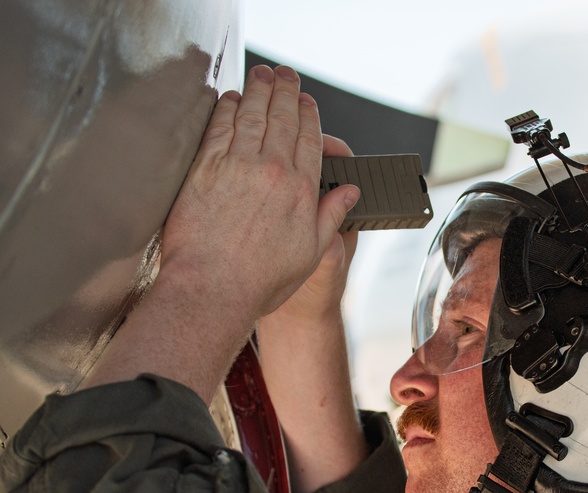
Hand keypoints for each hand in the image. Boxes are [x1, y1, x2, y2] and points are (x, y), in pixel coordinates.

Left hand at [159, 65, 358, 320]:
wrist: (213, 290)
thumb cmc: (260, 280)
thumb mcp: (311, 253)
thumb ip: (331, 215)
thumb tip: (349, 192)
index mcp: (302, 190)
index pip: (310, 140)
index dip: (308, 115)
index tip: (306, 100)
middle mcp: (272, 171)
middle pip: (281, 119)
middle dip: (285, 91)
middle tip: (285, 74)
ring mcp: (237, 166)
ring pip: (251, 115)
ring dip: (258, 90)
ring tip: (261, 74)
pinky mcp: (205, 169)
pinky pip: (219, 127)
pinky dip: (226, 108)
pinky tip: (230, 98)